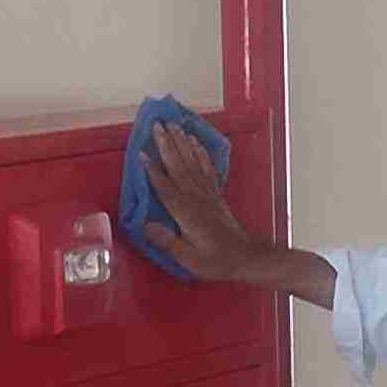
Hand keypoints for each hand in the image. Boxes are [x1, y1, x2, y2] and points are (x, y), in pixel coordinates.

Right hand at [144, 122, 261, 285]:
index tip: (141, 153)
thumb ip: (168, 242)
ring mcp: (207, 193)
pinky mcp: (215, 194)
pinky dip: (200, 152)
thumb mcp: (189, 258)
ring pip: (192, 162)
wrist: (246, 257)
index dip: (152, 171)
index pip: (165, 187)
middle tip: (157, 125)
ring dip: (181, 142)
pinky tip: (195, 141)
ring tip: (173, 125)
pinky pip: (207, 167)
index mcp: (186, 213)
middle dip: (166, 145)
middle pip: (178, 167)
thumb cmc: (216, 261)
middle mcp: (196, 198)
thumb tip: (144, 226)